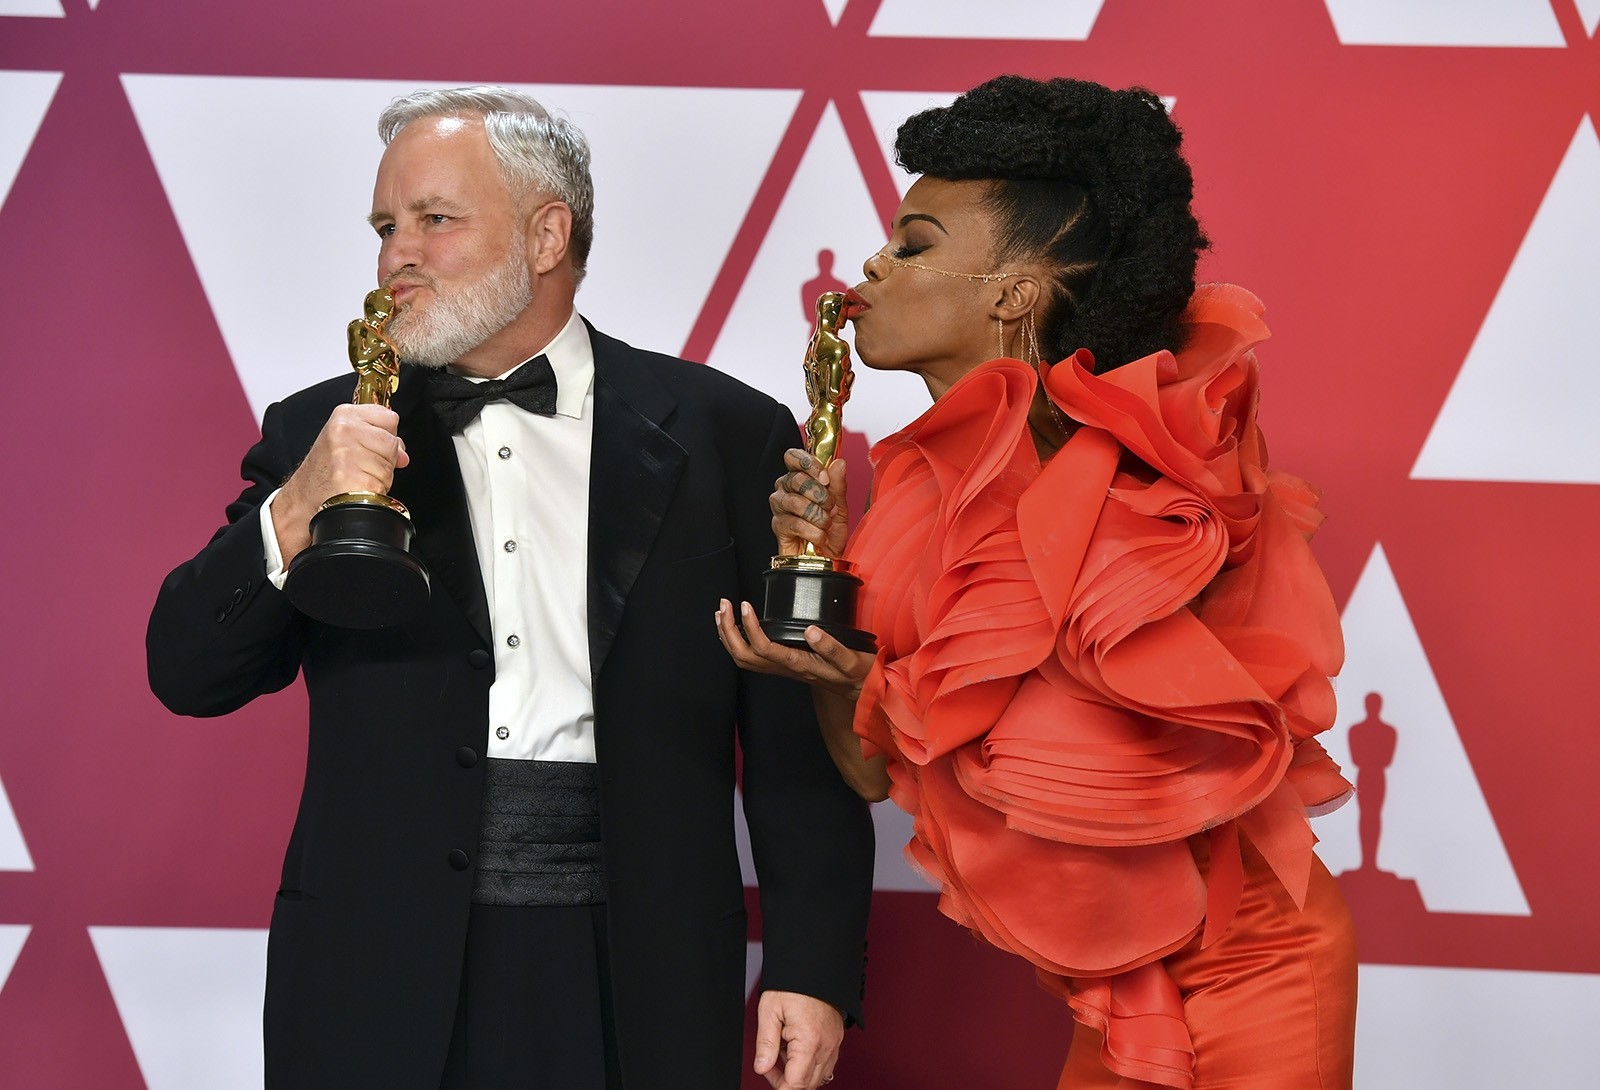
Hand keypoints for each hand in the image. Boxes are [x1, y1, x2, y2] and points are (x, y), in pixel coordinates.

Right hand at [272, 403, 408, 564]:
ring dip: (379, 476)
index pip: (389, 417)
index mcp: (344, 416)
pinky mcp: (351, 477)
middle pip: (392, 443)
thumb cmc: (324, 471)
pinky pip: (382, 483)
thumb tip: (403, 454)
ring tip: (356, 476)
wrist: (303, 498)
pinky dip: (374, 490)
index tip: (372, 445)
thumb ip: (377, 438)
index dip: (387, 436)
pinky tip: (356, 488)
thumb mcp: (346, 441)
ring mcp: (347, 454)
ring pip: (389, 465)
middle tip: (360, 466)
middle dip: (384, 459)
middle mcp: (344, 430)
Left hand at [715, 600, 871, 696]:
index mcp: (800, 665)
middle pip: (745, 656)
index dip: (750, 628)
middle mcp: (787, 669)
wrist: (863, 693)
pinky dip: (740, 641)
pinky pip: (753, 658)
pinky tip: (739, 627)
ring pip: (745, 660)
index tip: (746, 605)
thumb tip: (811, 631)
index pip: (765, 649)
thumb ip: (832, 648)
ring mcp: (784, 669)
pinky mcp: (785, 666)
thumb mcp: (853, 662)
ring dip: (729, 637)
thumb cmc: (858, 676)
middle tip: (724, 605)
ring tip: (723, 613)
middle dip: (729, 631)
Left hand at [753, 990, 843, 1089]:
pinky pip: (826, 1064)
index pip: (796, 1084)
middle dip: (787, 1082)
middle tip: (770, 1064)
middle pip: (809, 1085)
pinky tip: (796, 1048)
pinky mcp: (836, 1038)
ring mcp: (834, 1043)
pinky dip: (810, 1064)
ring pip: (819, 1077)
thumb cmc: (793, 983)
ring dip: (799, 1074)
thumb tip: (761, 1068)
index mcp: (809, 1041)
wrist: (815, 965)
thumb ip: (765, 1044)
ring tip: (782, 1051)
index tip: (767, 1075)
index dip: (779, 1086)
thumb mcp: (770, 1010)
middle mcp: (826, 1046)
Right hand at [771, 450, 849, 557]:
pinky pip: (795, 523)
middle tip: (830, 506)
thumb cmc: (830, 531)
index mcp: (799, 477)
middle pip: (796, 479)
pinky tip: (820, 537)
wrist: (827, 558)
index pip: (793, 457)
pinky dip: (813, 532)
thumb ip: (838, 484)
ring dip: (818, 515)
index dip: (809, 464)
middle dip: (820, 495)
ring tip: (825, 524)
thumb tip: (839, 463)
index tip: (825, 478)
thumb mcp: (840, 506)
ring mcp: (779, 507)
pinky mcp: (778, 526)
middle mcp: (785, 489)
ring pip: (796, 502)